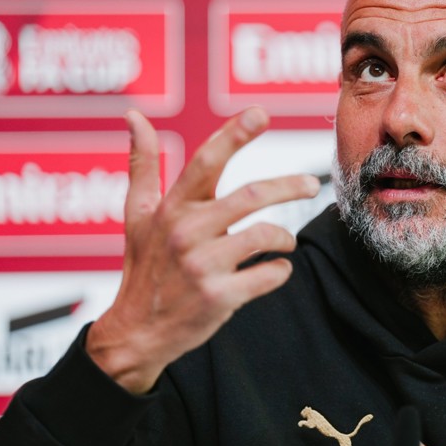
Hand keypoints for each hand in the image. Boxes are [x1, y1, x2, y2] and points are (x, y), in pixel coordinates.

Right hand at [86, 108, 319, 393]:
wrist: (137, 332)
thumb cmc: (144, 266)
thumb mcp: (137, 215)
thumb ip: (142, 164)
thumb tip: (133, 115)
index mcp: (172, 208)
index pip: (205, 161)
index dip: (234, 135)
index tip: (261, 113)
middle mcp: (186, 232)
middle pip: (251, 195)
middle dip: (290, 186)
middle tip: (312, 184)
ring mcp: (203, 265)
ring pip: (266, 235)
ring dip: (285, 236)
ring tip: (285, 240)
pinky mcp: (220, 296)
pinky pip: (270, 273)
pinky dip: (280, 269)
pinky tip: (273, 269)